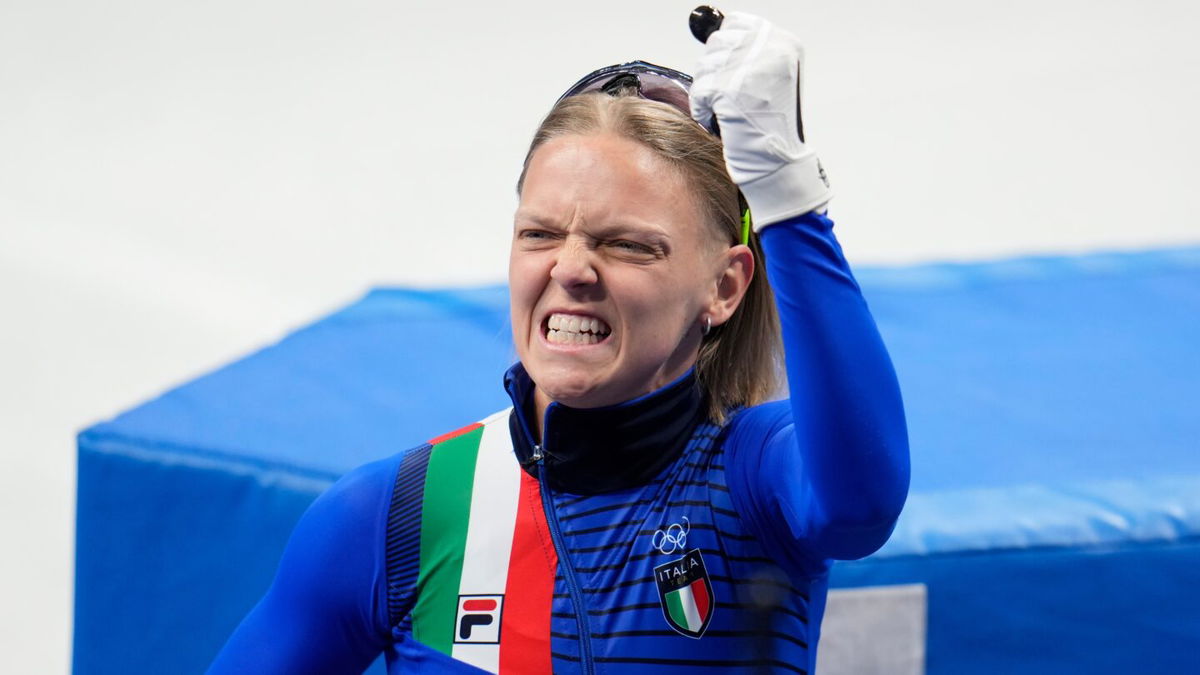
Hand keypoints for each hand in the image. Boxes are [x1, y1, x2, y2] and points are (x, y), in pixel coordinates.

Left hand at [690, 12, 831, 226]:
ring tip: (730, 110)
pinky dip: (704, 110)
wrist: (778, 162)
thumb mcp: (768, 76)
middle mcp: (771, 50)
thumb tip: (711, 29)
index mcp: (784, 43)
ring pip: (704, 68)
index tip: (732, 74)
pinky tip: (724, 120)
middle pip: (716, 44)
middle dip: (715, 73)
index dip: (726, 50)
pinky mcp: (731, 90)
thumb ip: (746, 51)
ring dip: (709, 93)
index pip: (736, 23)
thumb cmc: (771, 125)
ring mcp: (751, 69)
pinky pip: (699, 92)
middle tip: (733, 98)